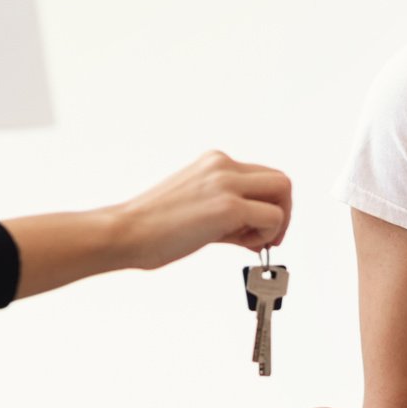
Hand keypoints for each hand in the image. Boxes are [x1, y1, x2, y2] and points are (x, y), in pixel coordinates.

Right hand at [114, 150, 292, 269]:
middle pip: (280, 181)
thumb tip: (256, 232)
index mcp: (214, 162)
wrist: (123, 233)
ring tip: (250, 242)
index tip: (259, 229)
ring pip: (283, 192)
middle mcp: (222, 166)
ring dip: (277, 222)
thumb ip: (228, 214)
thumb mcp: (197, 207)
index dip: (269, 204)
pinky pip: (272, 217)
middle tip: (267, 237)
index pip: (263, 177)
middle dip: (282, 212)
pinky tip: (244, 245)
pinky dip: (268, 235)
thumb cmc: (151, 227)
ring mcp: (226, 184)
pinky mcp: (228, 207)